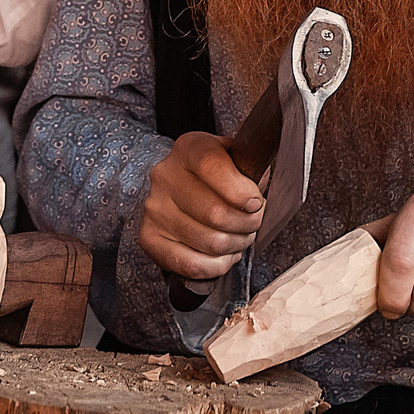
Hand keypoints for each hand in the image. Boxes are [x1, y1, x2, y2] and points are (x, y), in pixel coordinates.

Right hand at [137, 130, 264, 280]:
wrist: (183, 187)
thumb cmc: (218, 175)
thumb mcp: (235, 158)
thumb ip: (251, 167)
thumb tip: (264, 184)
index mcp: (189, 148)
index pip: (214, 167)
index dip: (243, 191)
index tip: (256, 201)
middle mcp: (165, 176)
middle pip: (216, 213)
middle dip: (247, 224)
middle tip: (254, 223)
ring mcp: (155, 209)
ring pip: (209, 242)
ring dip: (235, 245)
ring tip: (241, 237)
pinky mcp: (149, 238)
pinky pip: (191, 265)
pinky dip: (217, 266)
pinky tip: (225, 255)